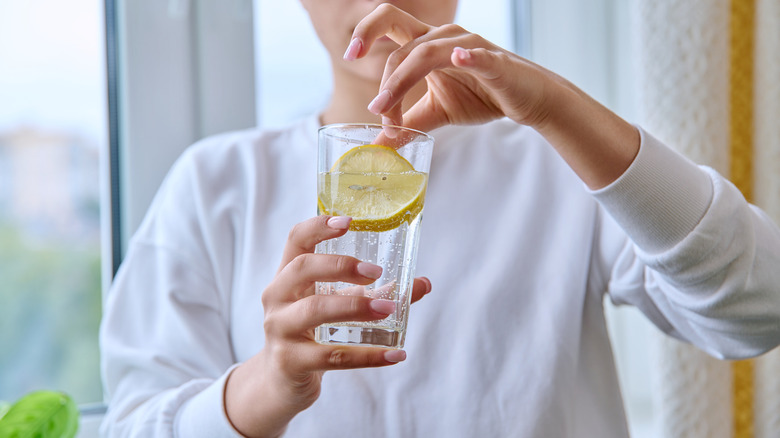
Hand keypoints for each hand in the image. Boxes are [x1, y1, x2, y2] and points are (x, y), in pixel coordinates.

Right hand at [224, 215, 431, 437]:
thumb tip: (423, 283)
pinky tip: (394, 354)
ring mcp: (280, 330)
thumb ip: (374, 292)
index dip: (318, 227)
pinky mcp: (290, 362)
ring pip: (315, 310)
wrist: (282, 383)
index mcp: (287, 276)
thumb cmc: (311, 334)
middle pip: (302, 269)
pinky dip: (367, 355)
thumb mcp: (337, 306)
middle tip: (376, 272)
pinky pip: (331, 356)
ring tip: (389, 308)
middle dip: (340, 266)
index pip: (295, 240)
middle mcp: (277, 298)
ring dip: (355, 306)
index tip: (349, 221)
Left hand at [347, 4, 557, 132]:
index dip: (366, 32)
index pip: (390, 23)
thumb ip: (407, 123)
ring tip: (389, 114)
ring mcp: (469, 46)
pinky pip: (478, 55)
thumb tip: (378, 143)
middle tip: (377, 110)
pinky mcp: (494, 62)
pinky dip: (469, 56)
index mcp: (428, 44)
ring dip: (402, 83)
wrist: (527, 100)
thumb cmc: (483, 97)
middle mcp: (444, 37)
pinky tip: (460, 58)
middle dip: (384, 78)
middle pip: (402, 41)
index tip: (349, 56)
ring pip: (426, 54)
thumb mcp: (437, 112)